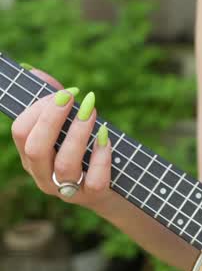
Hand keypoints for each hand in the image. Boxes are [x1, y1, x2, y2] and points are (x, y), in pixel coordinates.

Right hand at [10, 70, 112, 210]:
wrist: (111, 188)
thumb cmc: (84, 150)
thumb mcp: (67, 126)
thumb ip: (53, 100)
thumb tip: (34, 73)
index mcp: (31, 156)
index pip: (21, 132)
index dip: (39, 108)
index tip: (64, 92)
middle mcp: (43, 175)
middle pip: (35, 149)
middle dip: (52, 118)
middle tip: (71, 96)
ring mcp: (66, 189)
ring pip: (65, 164)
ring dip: (78, 133)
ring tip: (92, 112)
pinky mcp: (91, 197)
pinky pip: (93, 180)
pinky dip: (101, 158)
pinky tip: (106, 138)